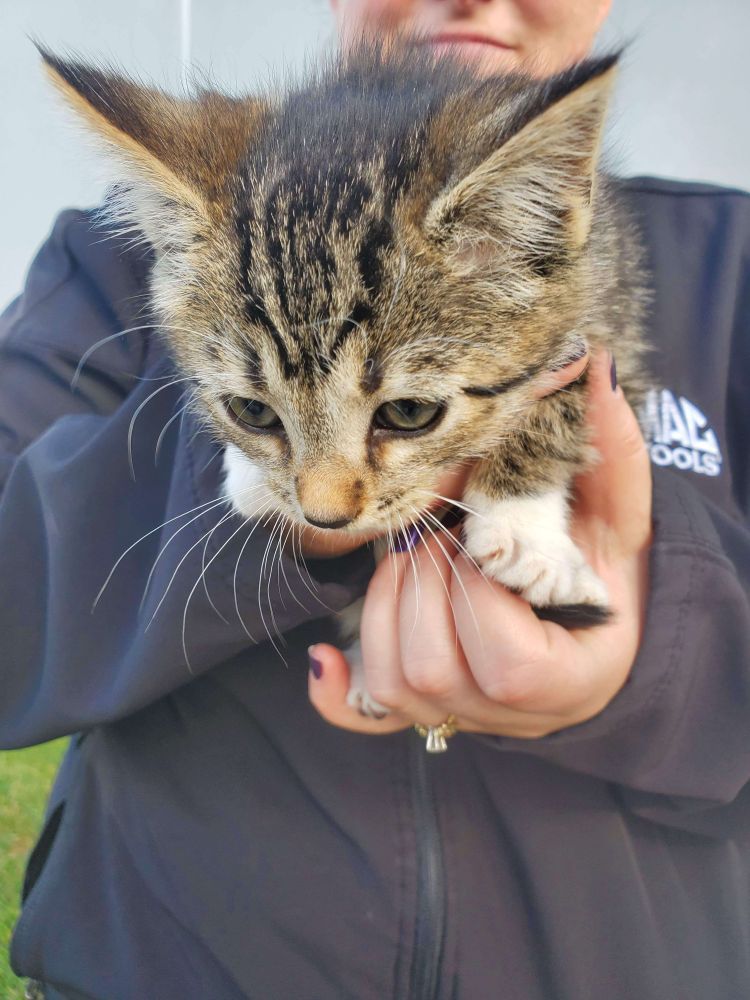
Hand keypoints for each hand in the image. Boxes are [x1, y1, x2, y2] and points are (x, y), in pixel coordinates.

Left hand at [308, 351, 651, 737]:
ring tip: (410, 559)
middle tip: (438, 536)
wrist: (592, 626)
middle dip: (423, 588)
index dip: (478, 594)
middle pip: (434, 674)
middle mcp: (510, 714)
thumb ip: (613, 453)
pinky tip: (326, 653)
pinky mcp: (423, 710)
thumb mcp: (619, 515)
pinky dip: (338, 692)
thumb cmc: (605, 571)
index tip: (479, 539)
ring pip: (394, 688)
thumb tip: (595, 369)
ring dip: (385, 608)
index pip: (509, 664)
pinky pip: (368, 720)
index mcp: (570, 675)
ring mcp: (461, 714)